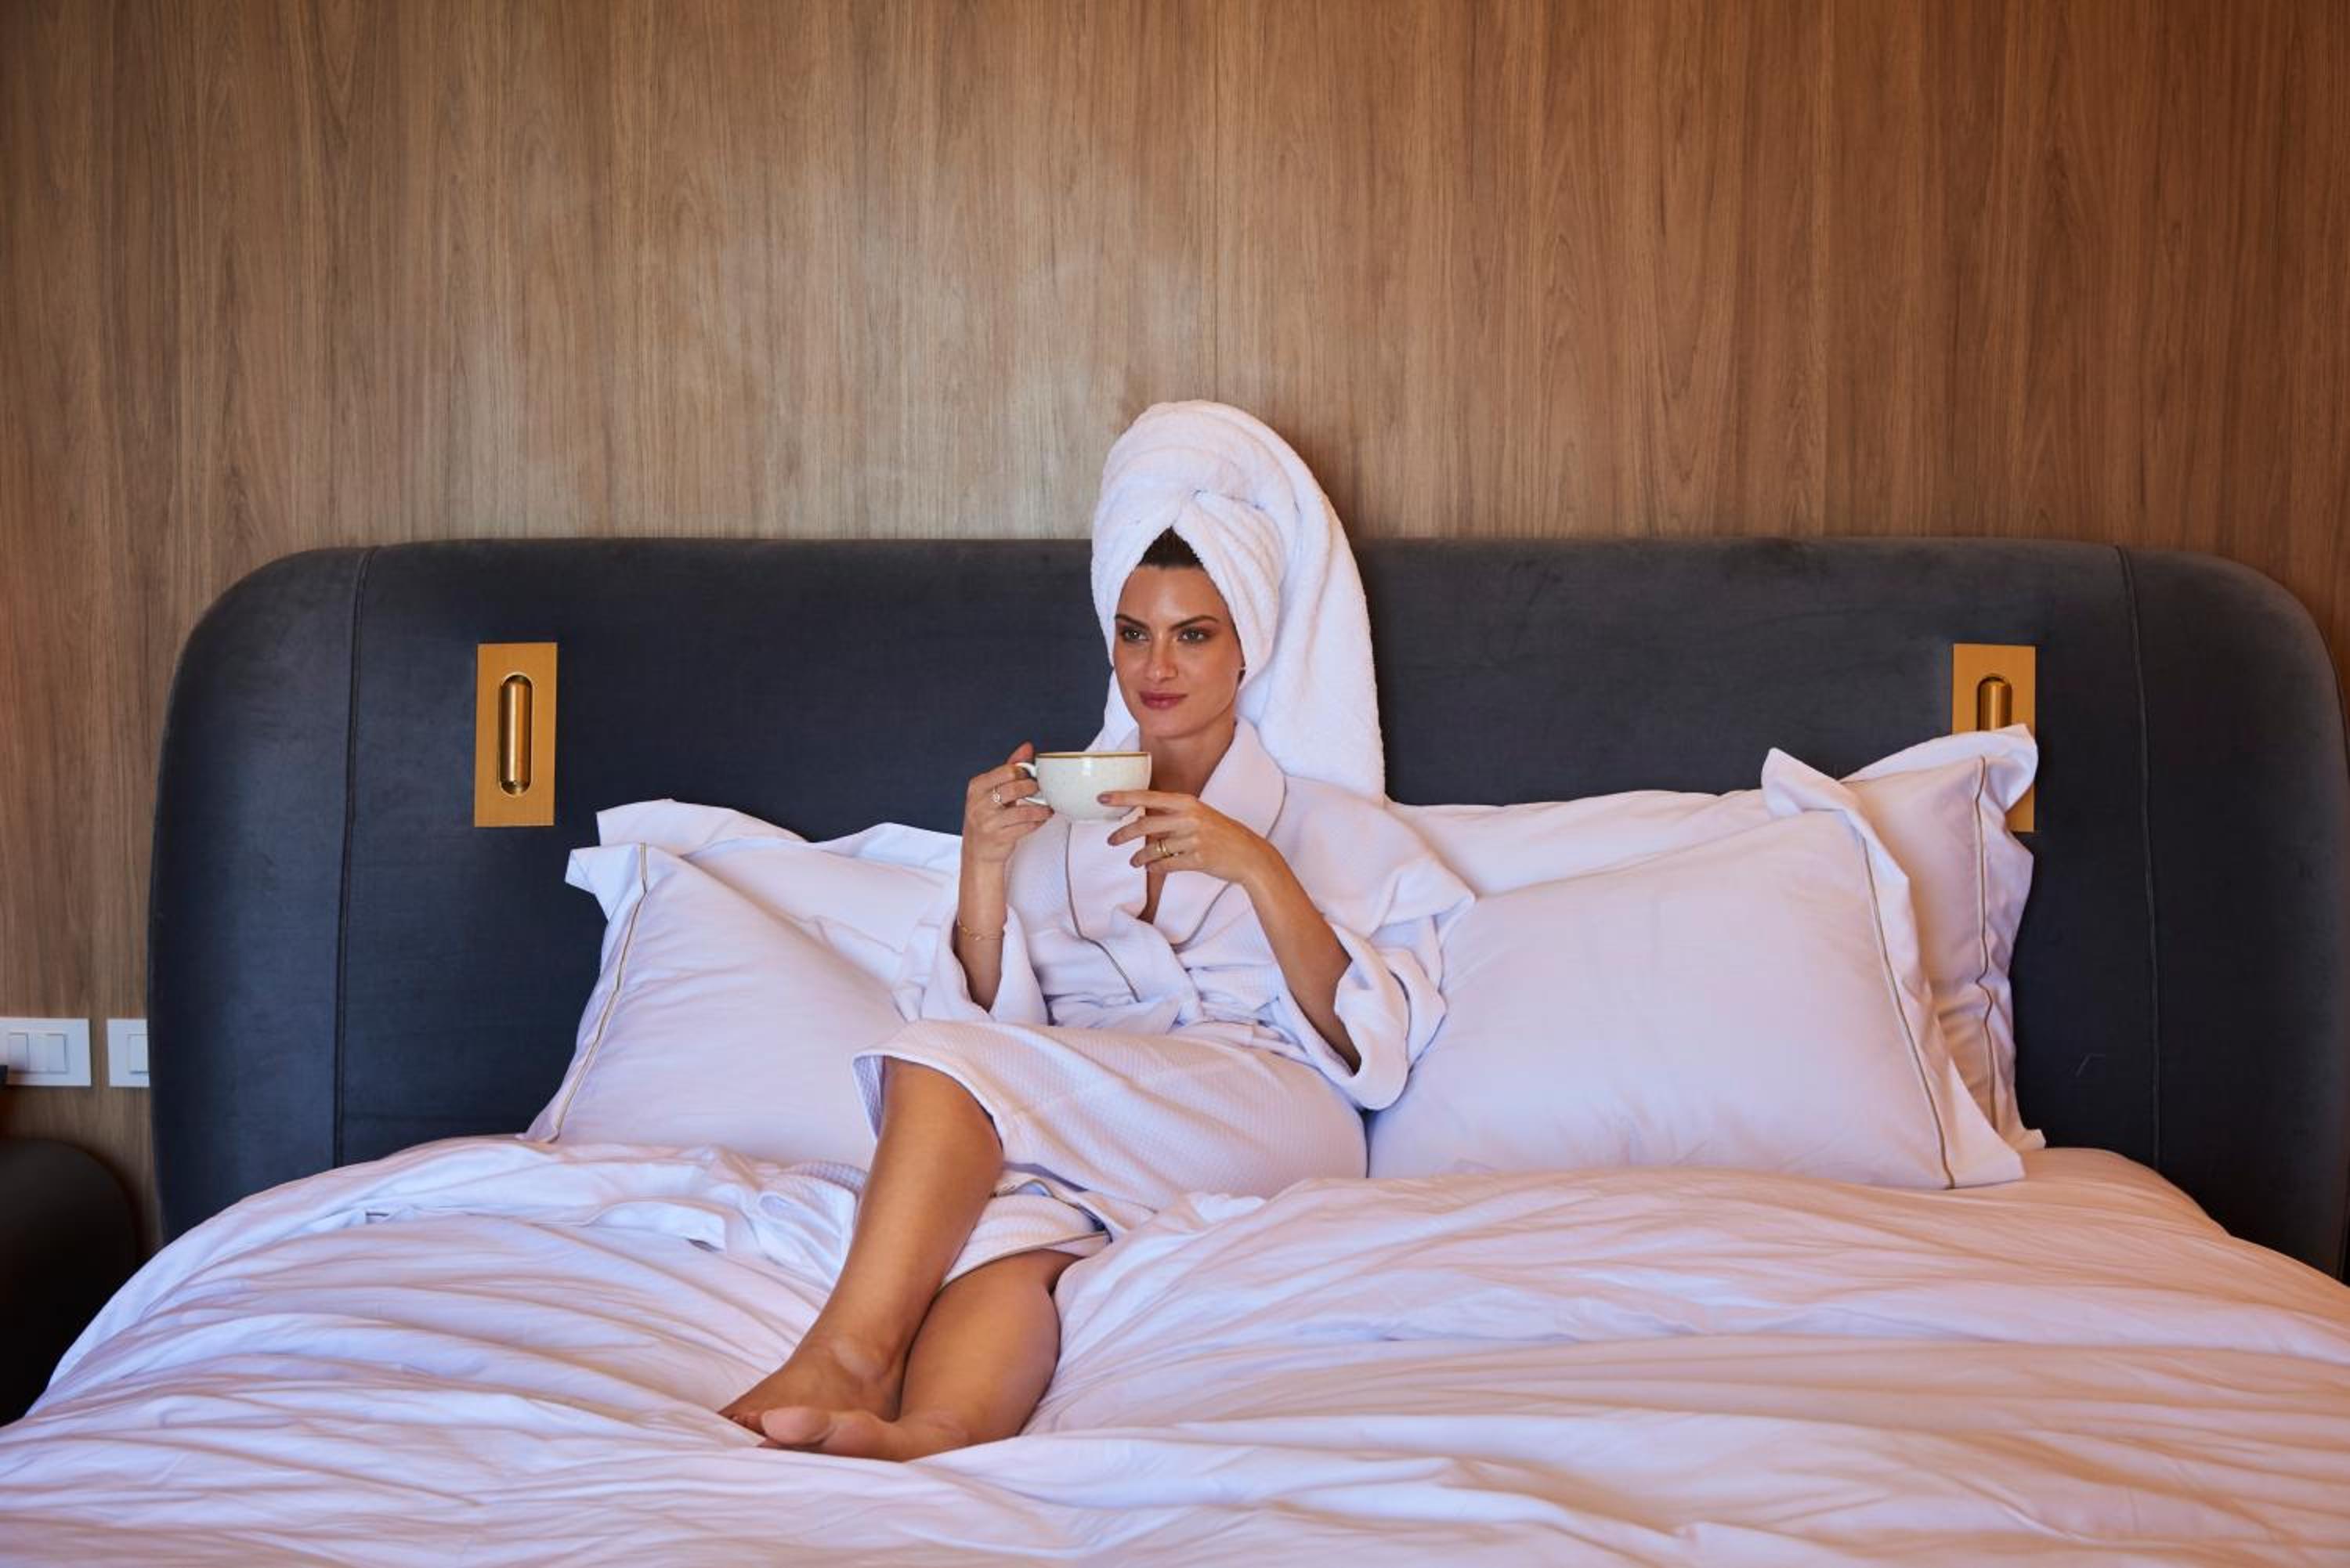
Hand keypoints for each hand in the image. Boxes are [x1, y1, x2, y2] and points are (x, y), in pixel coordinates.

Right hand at [962, 743, 1050, 866]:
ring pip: (1024, 810)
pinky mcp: (999, 837)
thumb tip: (1026, 748)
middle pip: (1015, 788)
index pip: (1006, 771)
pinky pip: (1026, 826)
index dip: (1024, 773)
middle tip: (1040, 791)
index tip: (1031, 777)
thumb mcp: (991, 791)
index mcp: (976, 787)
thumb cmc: (986, 818)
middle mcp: (979, 803)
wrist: (978, 851)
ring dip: (1041, 809)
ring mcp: (988, 822)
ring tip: (1046, 807)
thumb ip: (1008, 769)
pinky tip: (1040, 819)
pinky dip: (1038, 822)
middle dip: (1033, 789)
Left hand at [1102, 790, 1276, 886]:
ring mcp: (1193, 839)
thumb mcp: (1200, 815)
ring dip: (1139, 857)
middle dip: (1123, 834)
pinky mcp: (1197, 859)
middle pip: (1145, 825)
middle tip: (1111, 840)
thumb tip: (1144, 819)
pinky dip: (1155, 868)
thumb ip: (1174, 815)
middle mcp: (1189, 818)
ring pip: (1153, 849)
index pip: (1148, 797)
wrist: (1249, 855)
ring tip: (1133, 861)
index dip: (1123, 797)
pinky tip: (1152, 868)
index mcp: (1188, 802)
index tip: (1102, 797)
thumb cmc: (1223, 834)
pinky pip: (1165, 864)